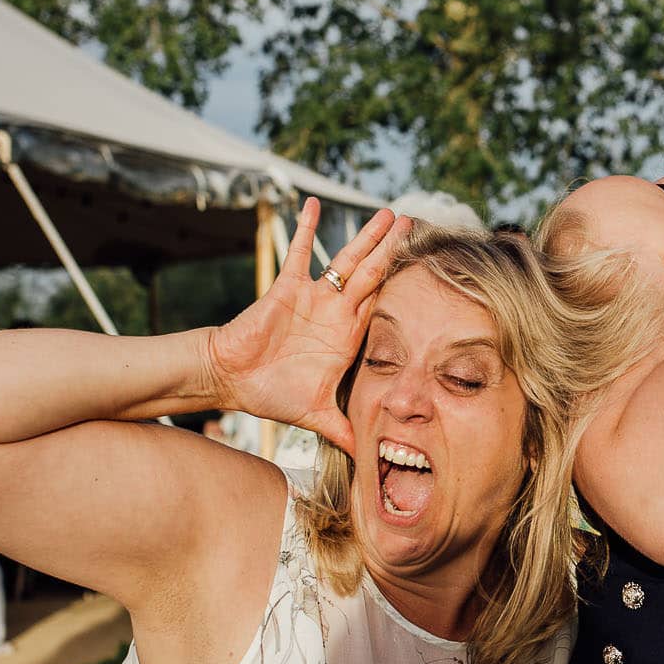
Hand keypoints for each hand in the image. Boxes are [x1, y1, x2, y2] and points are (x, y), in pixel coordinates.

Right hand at [204, 200, 408, 452]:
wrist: (233, 380)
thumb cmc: (272, 394)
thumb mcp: (317, 414)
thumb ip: (345, 431)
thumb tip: (368, 459)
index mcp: (348, 338)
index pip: (385, 308)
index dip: (406, 289)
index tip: (430, 271)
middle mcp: (336, 312)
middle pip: (374, 276)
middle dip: (396, 252)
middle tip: (419, 225)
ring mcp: (313, 296)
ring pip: (347, 260)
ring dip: (367, 237)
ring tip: (389, 213)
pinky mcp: (287, 288)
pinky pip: (298, 252)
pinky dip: (305, 228)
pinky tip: (313, 204)